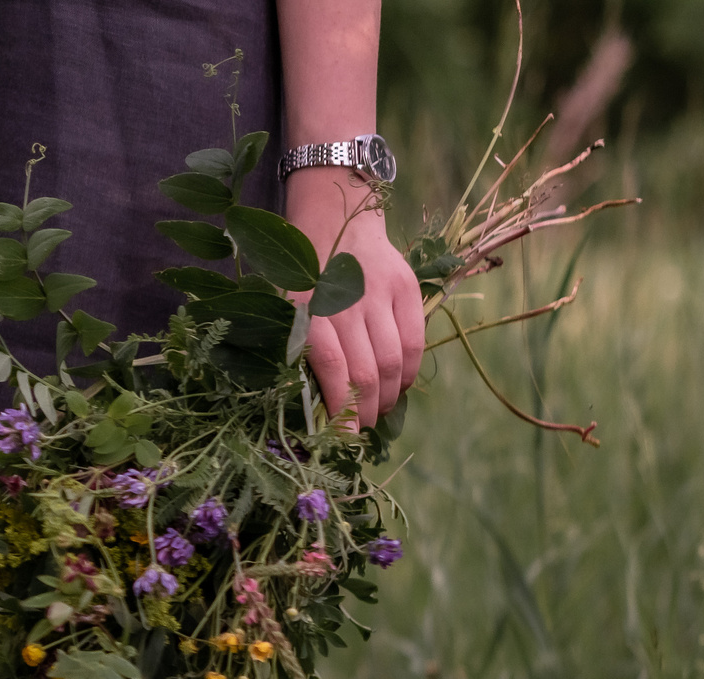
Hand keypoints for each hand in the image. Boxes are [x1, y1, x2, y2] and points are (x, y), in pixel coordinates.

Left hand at [285, 168, 424, 428]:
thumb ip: (302, 349)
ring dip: (387, 397)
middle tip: (360, 429)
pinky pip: (414, 342)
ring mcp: (379, 292)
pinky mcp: (405, 286)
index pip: (332, 369)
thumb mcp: (289, 306)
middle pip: (366, 373)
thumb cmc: (303, 273)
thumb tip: (316, 408)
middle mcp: (346, 301)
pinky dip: (408, 372)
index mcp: (309, 308)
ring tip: (378, 410)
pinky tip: (398, 385)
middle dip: (364, 413)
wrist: (336, 214)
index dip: (340, 411)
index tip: (343, 438)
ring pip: (392, 363)